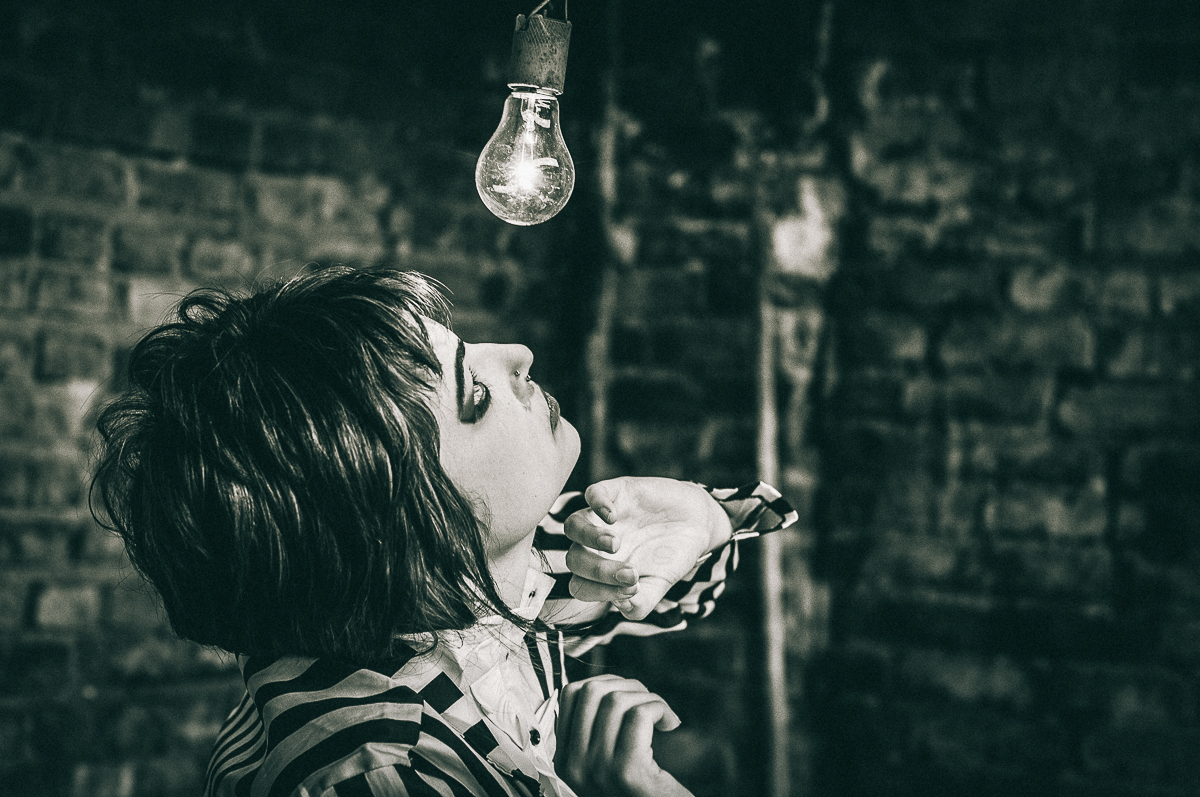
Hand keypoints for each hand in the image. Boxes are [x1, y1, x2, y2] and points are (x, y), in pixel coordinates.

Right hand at [556, 675, 692, 796]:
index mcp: (565, 761)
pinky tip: (670, 723)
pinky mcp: (627, 772)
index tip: (628, 695)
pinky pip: (639, 715)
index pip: (568, 696)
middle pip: (591, 692)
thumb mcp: (606, 762)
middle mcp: (574, 767)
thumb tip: (600, 684)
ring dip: (647, 697)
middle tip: (650, 703)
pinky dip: (659, 709)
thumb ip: (595, 731)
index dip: (604, 682)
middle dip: (627, 685)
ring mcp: (597, 770)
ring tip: (662, 715)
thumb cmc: (641, 791)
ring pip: (616, 700)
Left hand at [564, 477, 732, 619]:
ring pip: (573, 526)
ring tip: (615, 544)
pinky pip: (593, 493)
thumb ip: (641, 603)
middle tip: (631, 572)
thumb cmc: (672, 557)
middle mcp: (594, 545)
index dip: (599, 592)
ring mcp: (601, 518)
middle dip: (599, 571)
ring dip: (589, 538)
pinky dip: (598, 504)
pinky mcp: (615, 492)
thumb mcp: (660, 585)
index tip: (632, 588)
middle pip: (574, 559)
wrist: (697, 524)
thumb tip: (622, 605)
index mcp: (600, 571)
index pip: (580, 586)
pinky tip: (613, 517)